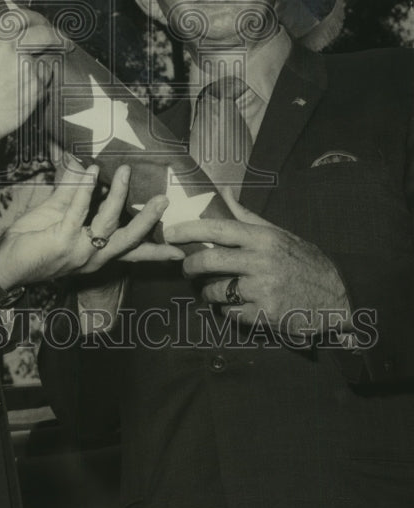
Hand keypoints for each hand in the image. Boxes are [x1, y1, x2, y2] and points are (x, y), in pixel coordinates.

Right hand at [0, 23, 68, 152]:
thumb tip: (10, 38)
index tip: (42, 25)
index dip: (36, 20)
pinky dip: (37, 90)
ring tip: (25, 84)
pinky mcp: (36, 88)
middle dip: (57, 38)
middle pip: (46, 33)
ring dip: (42, 70)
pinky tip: (21, 97)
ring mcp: (27, 66)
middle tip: (63, 43)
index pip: (23, 16)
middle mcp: (12, 45)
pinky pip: (44, 86)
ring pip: (48, 63)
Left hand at [0, 161, 184, 289]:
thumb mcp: (59, 214)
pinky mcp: (62, 241)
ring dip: (118, 194)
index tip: (180, 252)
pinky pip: (78, 211)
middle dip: (148, 219)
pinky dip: (85, 188)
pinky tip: (90, 171)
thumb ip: (75, 192)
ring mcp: (78, 252)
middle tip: (164, 200)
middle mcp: (93, 257)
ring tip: (125, 171)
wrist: (5, 262)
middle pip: (129, 239)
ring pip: (108, 222)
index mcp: (96, 255)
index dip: (156, 252)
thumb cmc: (32, 240)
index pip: (131, 253)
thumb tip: (86, 164)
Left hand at [165, 200, 350, 337]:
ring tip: (208, 290)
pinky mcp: (266, 315)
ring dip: (206, 291)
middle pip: (210, 261)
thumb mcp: (280, 234)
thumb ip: (248, 216)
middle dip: (190, 265)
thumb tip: (224, 192)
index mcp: (264, 238)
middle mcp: (262, 262)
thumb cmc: (305, 262)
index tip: (170, 233)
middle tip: (186, 268)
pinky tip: (231, 305)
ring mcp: (263, 290)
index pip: (218, 229)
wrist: (338, 297)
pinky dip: (226, 309)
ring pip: (217, 290)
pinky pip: (231, 312)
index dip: (189, 230)